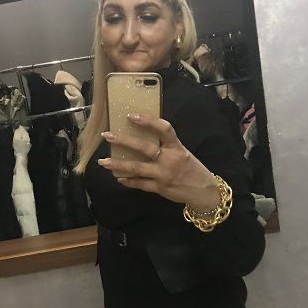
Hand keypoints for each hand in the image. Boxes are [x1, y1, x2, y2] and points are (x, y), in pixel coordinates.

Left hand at [98, 113, 219, 211]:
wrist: (203, 192)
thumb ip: (167, 146)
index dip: (148, 121)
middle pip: (144, 148)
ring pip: (136, 168)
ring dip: (118, 165)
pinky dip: (128, 181)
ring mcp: (163, 175)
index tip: (132, 115)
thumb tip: (143, 136)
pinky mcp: (160, 188)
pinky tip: (119, 178)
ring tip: (103, 162)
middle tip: (107, 135)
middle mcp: (170, 160)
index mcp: (177, 148)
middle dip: (123, 141)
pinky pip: (140, 184)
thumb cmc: (192, 169)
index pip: (164, 129)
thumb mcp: (183, 153)